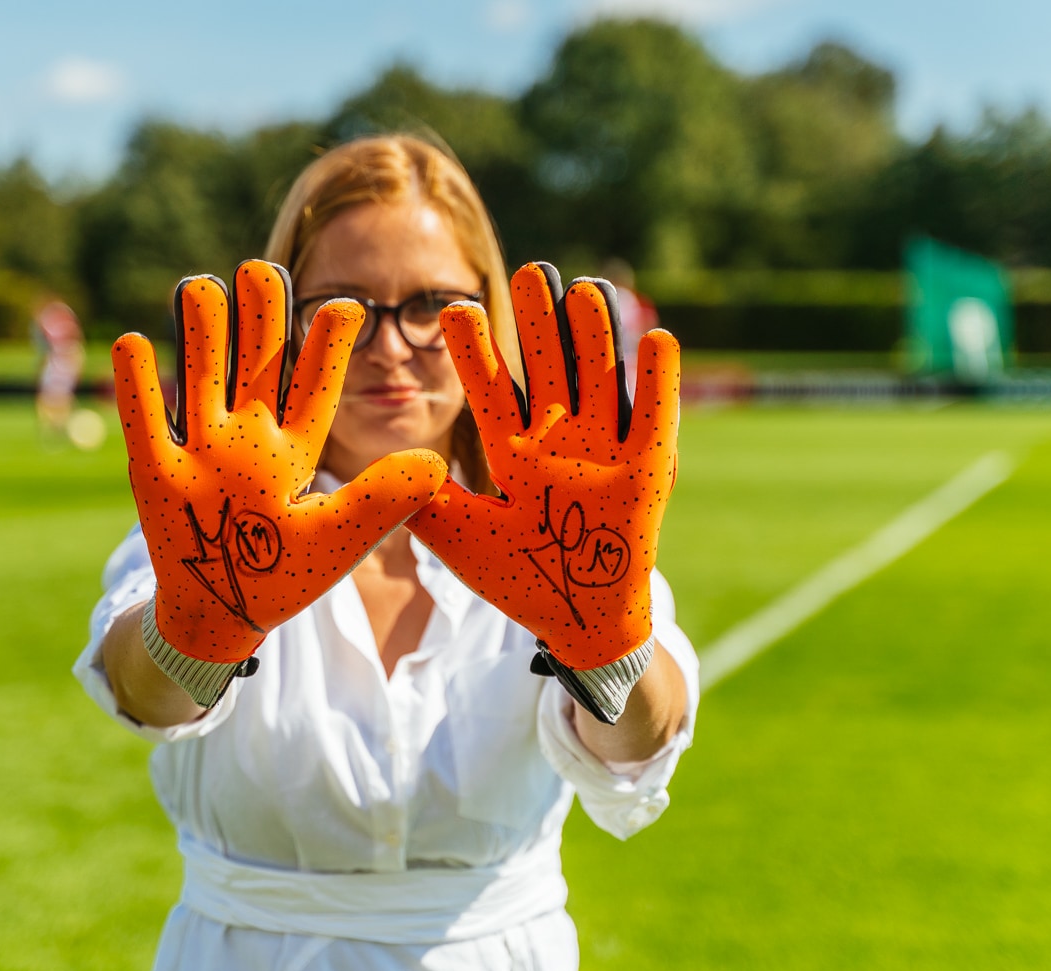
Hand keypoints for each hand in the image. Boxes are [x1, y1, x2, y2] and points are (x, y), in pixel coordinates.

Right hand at [113, 260, 448, 663]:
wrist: (222, 611)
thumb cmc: (285, 575)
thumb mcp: (338, 538)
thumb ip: (381, 501)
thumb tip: (437, 464)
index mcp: (294, 449)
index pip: (315, 388)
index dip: (328, 349)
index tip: (347, 306)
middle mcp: (247, 438)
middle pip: (255, 366)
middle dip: (259, 321)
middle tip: (262, 270)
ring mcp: (200, 449)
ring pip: (202, 378)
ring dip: (202, 336)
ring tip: (203, 286)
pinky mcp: (156, 471)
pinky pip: (144, 420)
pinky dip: (138, 385)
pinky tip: (135, 340)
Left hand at [409, 262, 679, 670]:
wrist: (580, 617)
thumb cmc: (521, 580)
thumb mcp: (467, 542)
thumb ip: (430, 507)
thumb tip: (391, 468)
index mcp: (515, 451)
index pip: (491, 391)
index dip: (474, 353)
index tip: (452, 310)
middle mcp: (561, 439)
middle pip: (549, 368)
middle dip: (538, 323)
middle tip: (527, 272)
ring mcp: (607, 449)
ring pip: (600, 376)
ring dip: (594, 335)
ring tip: (581, 289)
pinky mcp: (649, 468)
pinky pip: (657, 415)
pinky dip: (659, 380)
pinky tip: (654, 335)